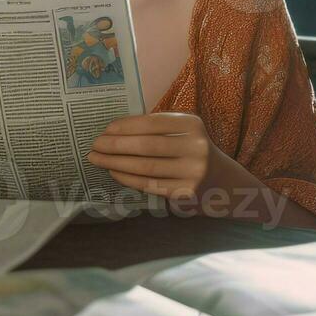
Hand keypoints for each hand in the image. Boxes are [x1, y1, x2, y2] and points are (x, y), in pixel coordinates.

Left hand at [88, 112, 217, 200]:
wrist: (221, 181)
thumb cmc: (190, 151)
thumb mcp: (182, 132)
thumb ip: (156, 128)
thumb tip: (113, 131)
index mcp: (192, 124)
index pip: (152, 123)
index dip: (126, 126)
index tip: (106, 129)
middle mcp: (195, 146)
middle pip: (146, 145)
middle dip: (115, 145)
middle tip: (94, 145)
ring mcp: (192, 171)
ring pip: (145, 166)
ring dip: (115, 162)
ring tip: (97, 159)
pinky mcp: (185, 192)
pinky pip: (149, 184)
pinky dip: (127, 178)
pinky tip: (113, 172)